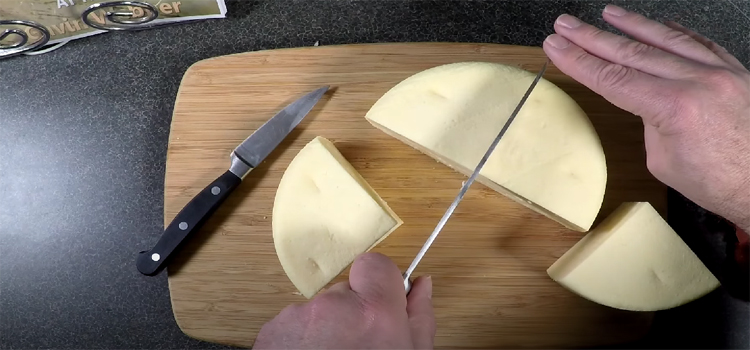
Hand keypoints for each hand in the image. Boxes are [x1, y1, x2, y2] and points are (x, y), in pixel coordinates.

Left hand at [253, 253, 435, 348]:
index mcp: (374, 314)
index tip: (382, 306)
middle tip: (360, 349)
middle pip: (346, 291)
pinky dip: (302, 342)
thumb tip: (421, 286)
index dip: (381, 285)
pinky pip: (295, 325)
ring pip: (319, 310)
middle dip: (353, 314)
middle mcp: (332, 308)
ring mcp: (297, 319)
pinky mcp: (271, 332)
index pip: (376, 264)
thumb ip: (418, 320)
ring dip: (327, 330)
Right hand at [542, 4, 749, 232]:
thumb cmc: (721, 183)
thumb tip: (645, 102)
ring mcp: (721, 73)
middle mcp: (699, 81)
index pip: (612, 77)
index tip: (557, 46)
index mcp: (675, 107)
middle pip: (632, 52)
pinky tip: (660, 23)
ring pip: (667, 38)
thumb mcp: (664, 160)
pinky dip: (675, 31)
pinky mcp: (737, 73)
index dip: (579, 61)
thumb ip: (650, 121)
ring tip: (607, 13)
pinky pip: (700, 43)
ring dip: (632, 25)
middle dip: (593, 37)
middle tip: (566, 25)